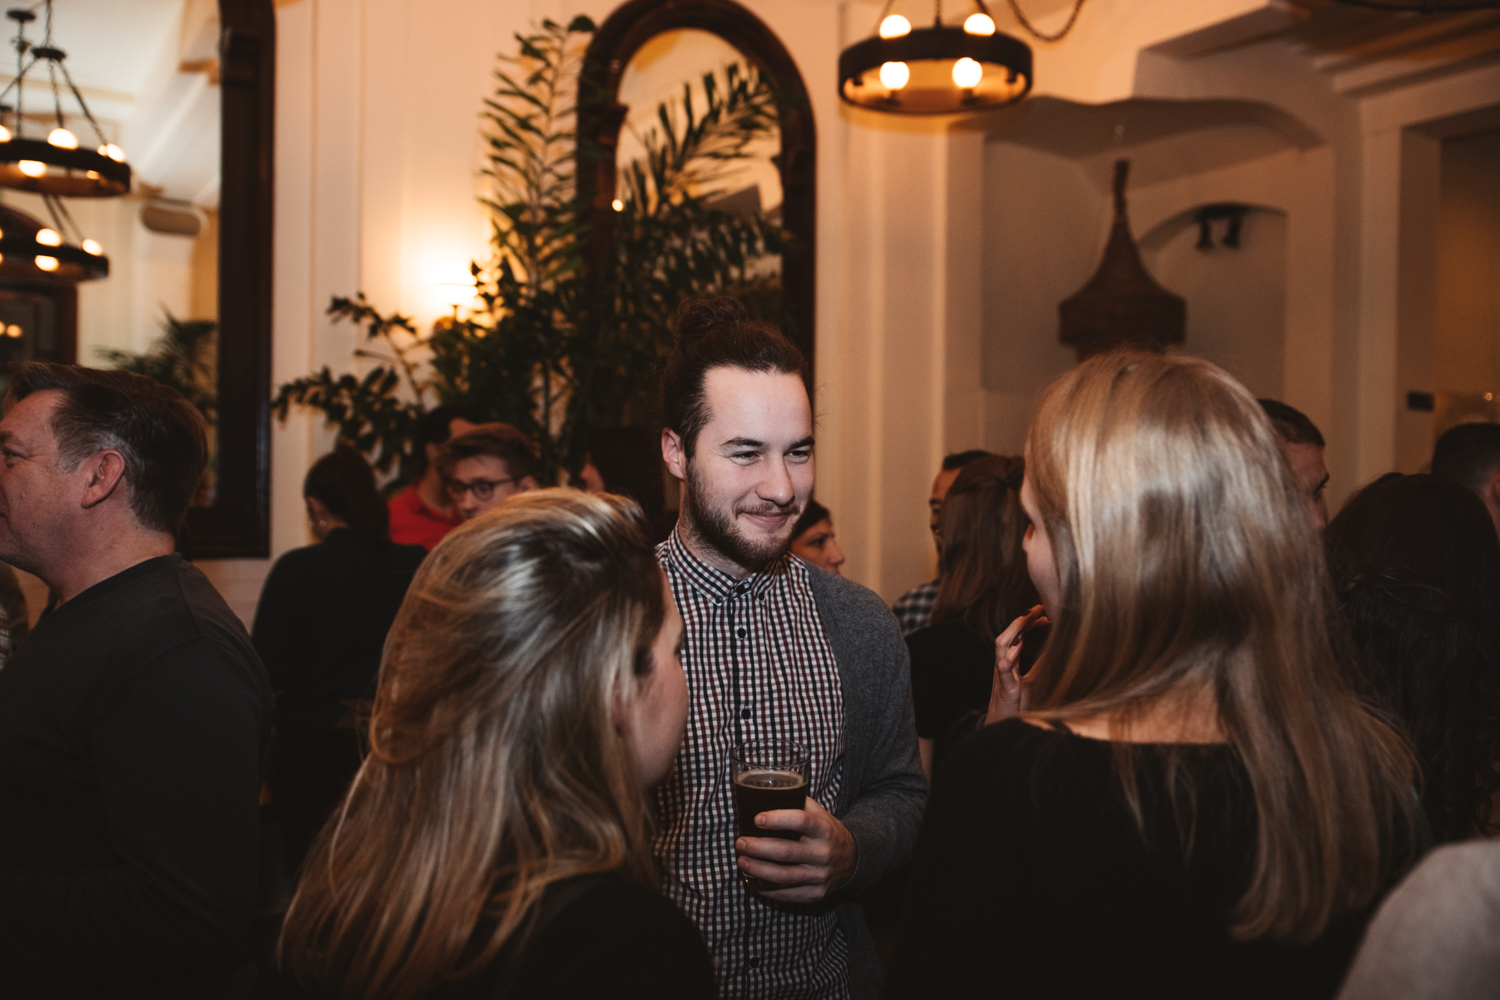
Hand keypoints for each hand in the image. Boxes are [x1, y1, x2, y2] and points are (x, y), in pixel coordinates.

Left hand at [734, 797, 856, 903]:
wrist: (853, 860)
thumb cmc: (827, 832)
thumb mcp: (819, 814)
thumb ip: (798, 802)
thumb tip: (766, 792)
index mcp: (824, 829)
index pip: (800, 821)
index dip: (776, 819)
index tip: (756, 819)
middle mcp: (823, 853)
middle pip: (785, 852)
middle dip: (757, 847)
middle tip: (740, 843)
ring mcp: (820, 876)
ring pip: (782, 876)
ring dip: (757, 869)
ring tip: (741, 861)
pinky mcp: (816, 894)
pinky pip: (787, 894)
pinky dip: (766, 889)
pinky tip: (752, 880)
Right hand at [987, 604, 1049, 724]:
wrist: (1005, 725)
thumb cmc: (1018, 704)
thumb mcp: (1034, 681)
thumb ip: (1041, 666)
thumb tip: (1057, 651)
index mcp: (1011, 661)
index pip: (1018, 635)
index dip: (1028, 621)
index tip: (1043, 609)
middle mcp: (1004, 663)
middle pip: (1009, 634)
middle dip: (1022, 619)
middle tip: (1038, 607)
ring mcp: (1002, 673)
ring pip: (1001, 645)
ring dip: (1014, 630)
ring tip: (1026, 618)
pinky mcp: (1003, 686)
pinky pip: (1002, 668)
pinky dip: (1009, 656)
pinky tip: (1018, 647)